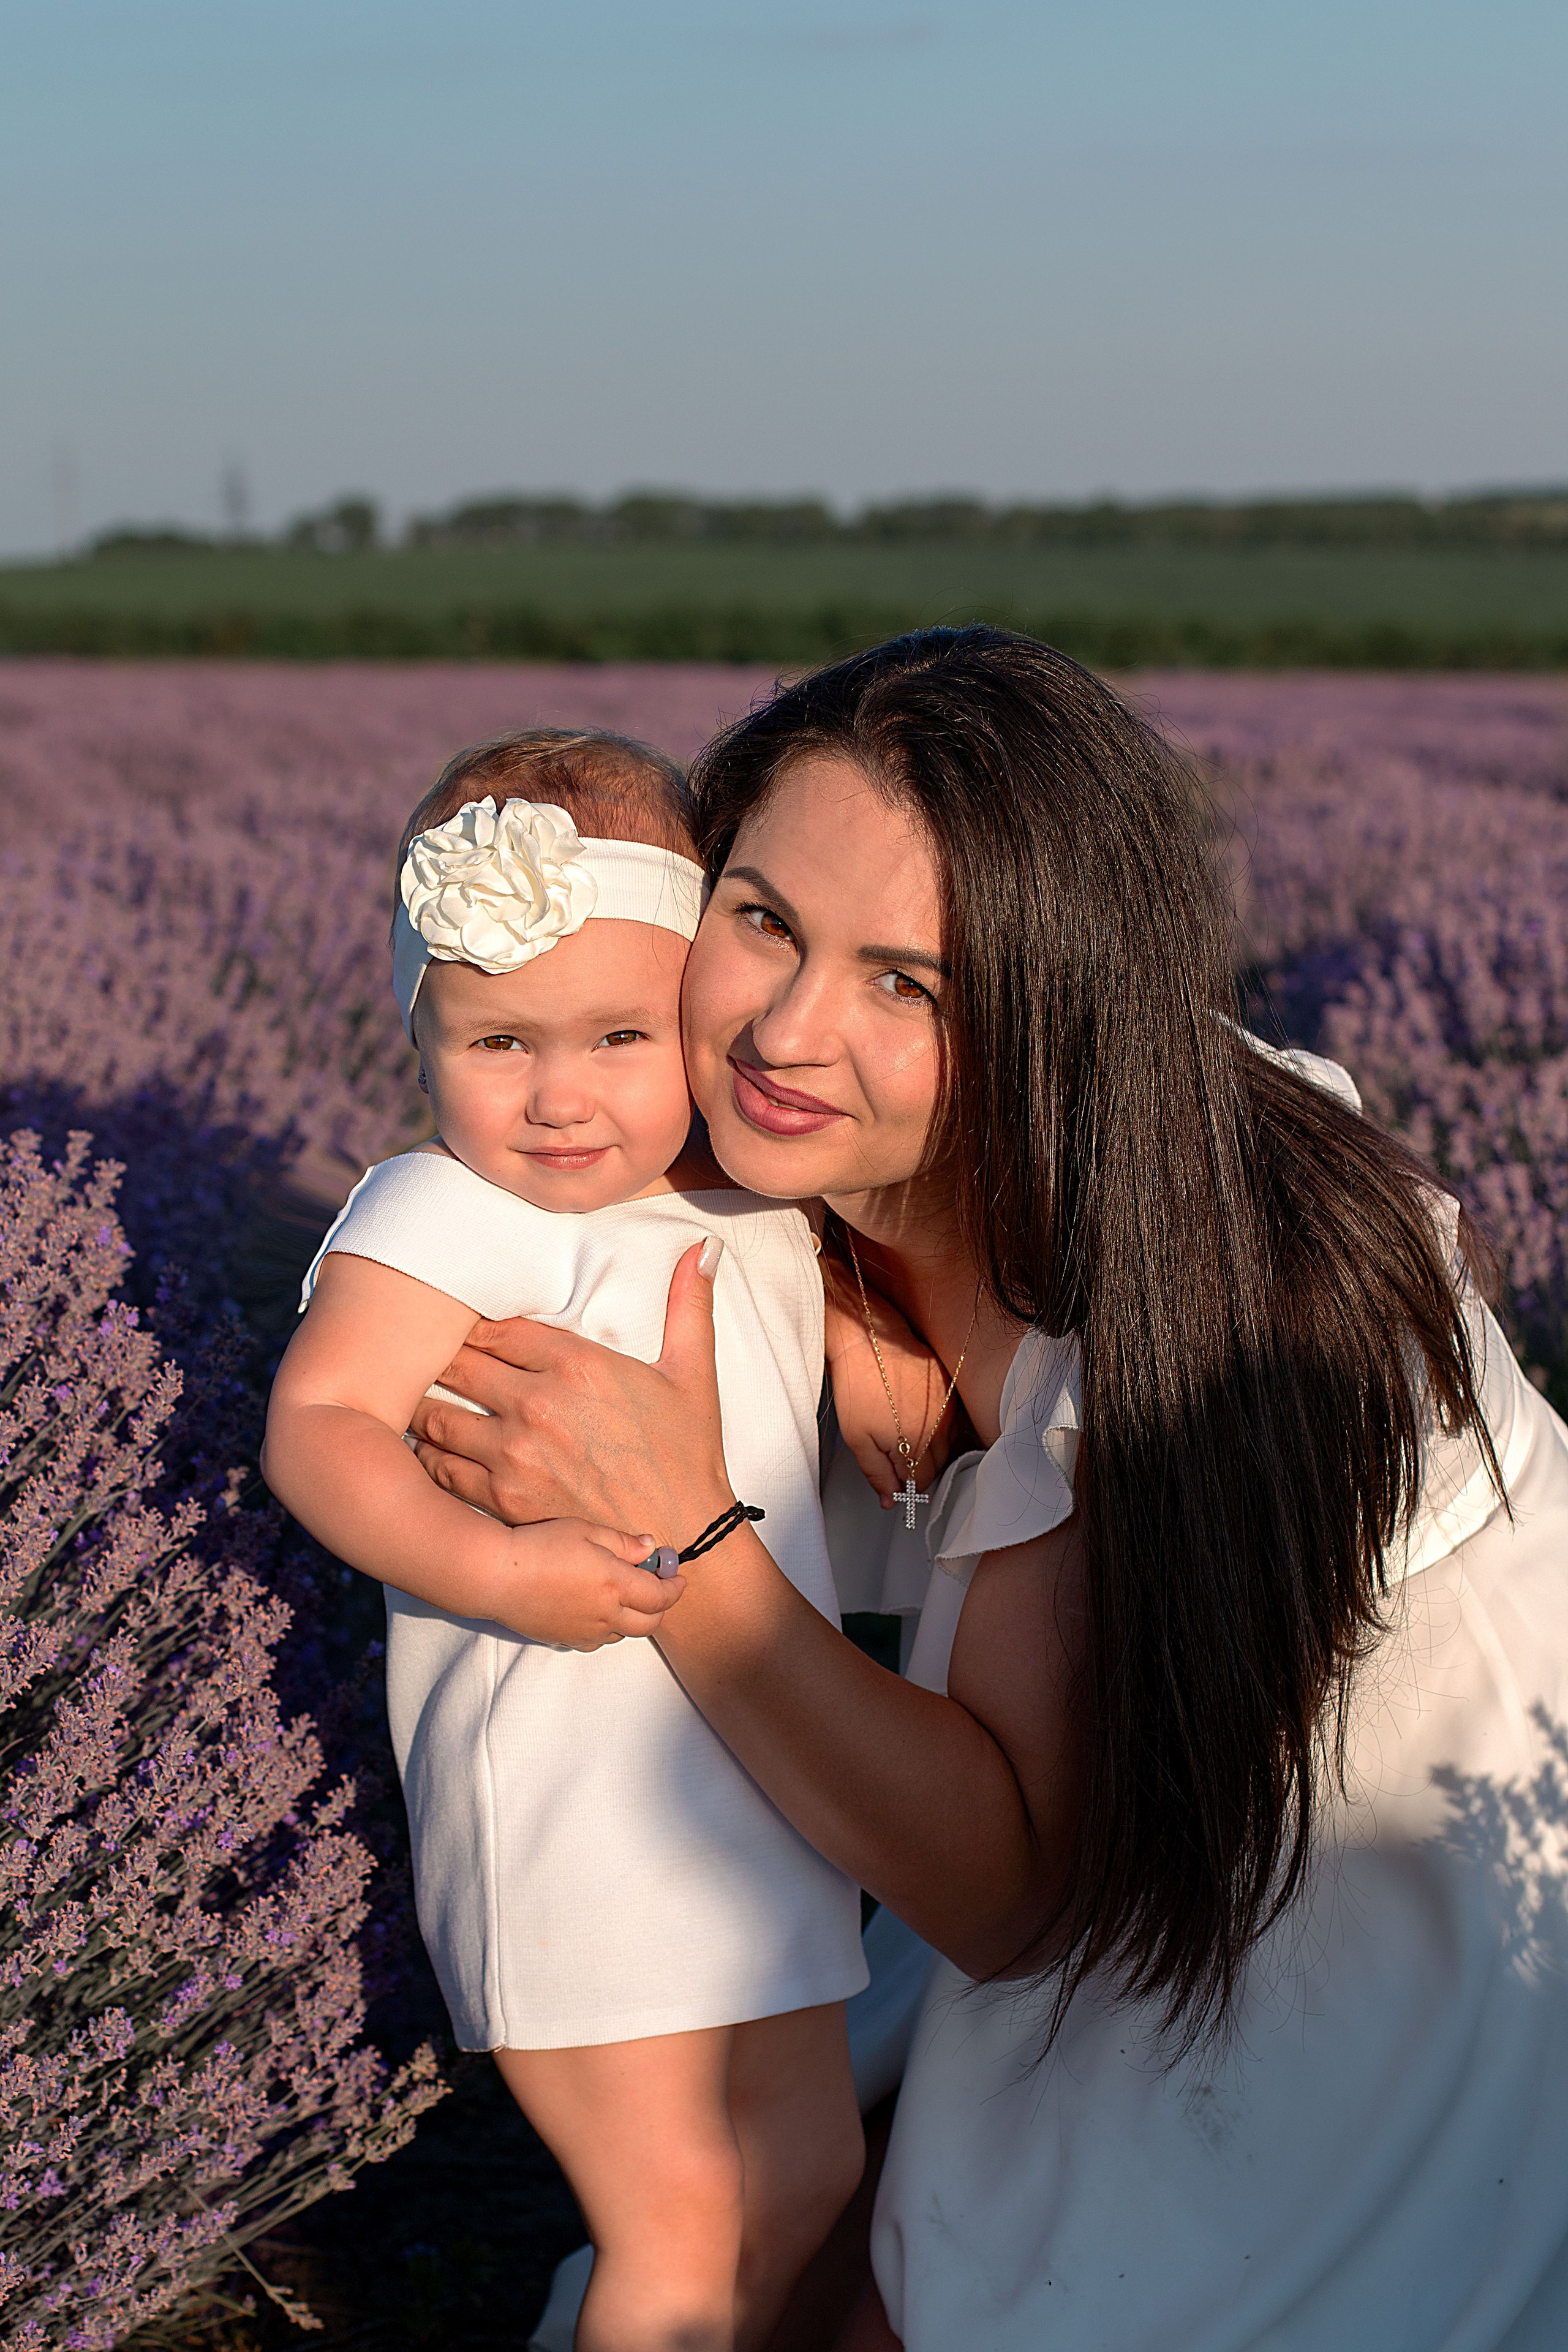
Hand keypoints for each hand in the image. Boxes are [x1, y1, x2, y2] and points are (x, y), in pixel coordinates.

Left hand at [407, 1242, 735, 1548]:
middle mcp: (538, 1404)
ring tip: (411, 1397)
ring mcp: (515, 1454)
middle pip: (457, 1364)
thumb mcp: (693, 1372)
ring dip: (424, 1403)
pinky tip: (423, 1447)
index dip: (474, 1325)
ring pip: (438, 1415)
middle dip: (439, 1358)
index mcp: (577, 1364)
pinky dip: (426, 1455)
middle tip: (420, 1355)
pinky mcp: (503, 1499)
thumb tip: (704, 1247)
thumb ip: (689, 1304)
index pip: (496, 1327)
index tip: (461, 1326)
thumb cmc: (688, 1455)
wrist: (685, 1537)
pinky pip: (441, 1468)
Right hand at [500, 1519, 685, 1649]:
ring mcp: (586, 1632)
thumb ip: (622, 1543)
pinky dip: (607, 1627)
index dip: (674, 1588)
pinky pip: (598, 1640)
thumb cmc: (539, 1546)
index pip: (660, 1597)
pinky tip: (595, 1607)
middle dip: (660, 1607)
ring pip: (624, 1633)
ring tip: (622, 1593)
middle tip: (657, 1588)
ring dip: (633, 1617)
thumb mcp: (585, 1532)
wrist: (496, 1575)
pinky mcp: (566, 1640)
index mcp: (615, 1584)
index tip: (677, 1577)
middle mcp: (606, 1614)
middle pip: (650, 1624)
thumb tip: (649, 1547)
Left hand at [823, 1251, 960, 1508]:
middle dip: (916, 1464)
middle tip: (892, 1447)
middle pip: (936, 1465)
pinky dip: (936, 1422)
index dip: (904, 1481)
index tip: (893, 1473)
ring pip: (945, 1443)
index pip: (921, 1482)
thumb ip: (877, 1474)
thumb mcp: (857, 1439)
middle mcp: (938, 1429)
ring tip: (901, 1426)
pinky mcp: (950, 1390)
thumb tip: (890, 1501)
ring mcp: (948, 1408)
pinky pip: (950, 1419)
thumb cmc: (858, 1387)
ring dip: (928, 1444)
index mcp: (915, 1446)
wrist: (869, 1339)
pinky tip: (915, 1411)